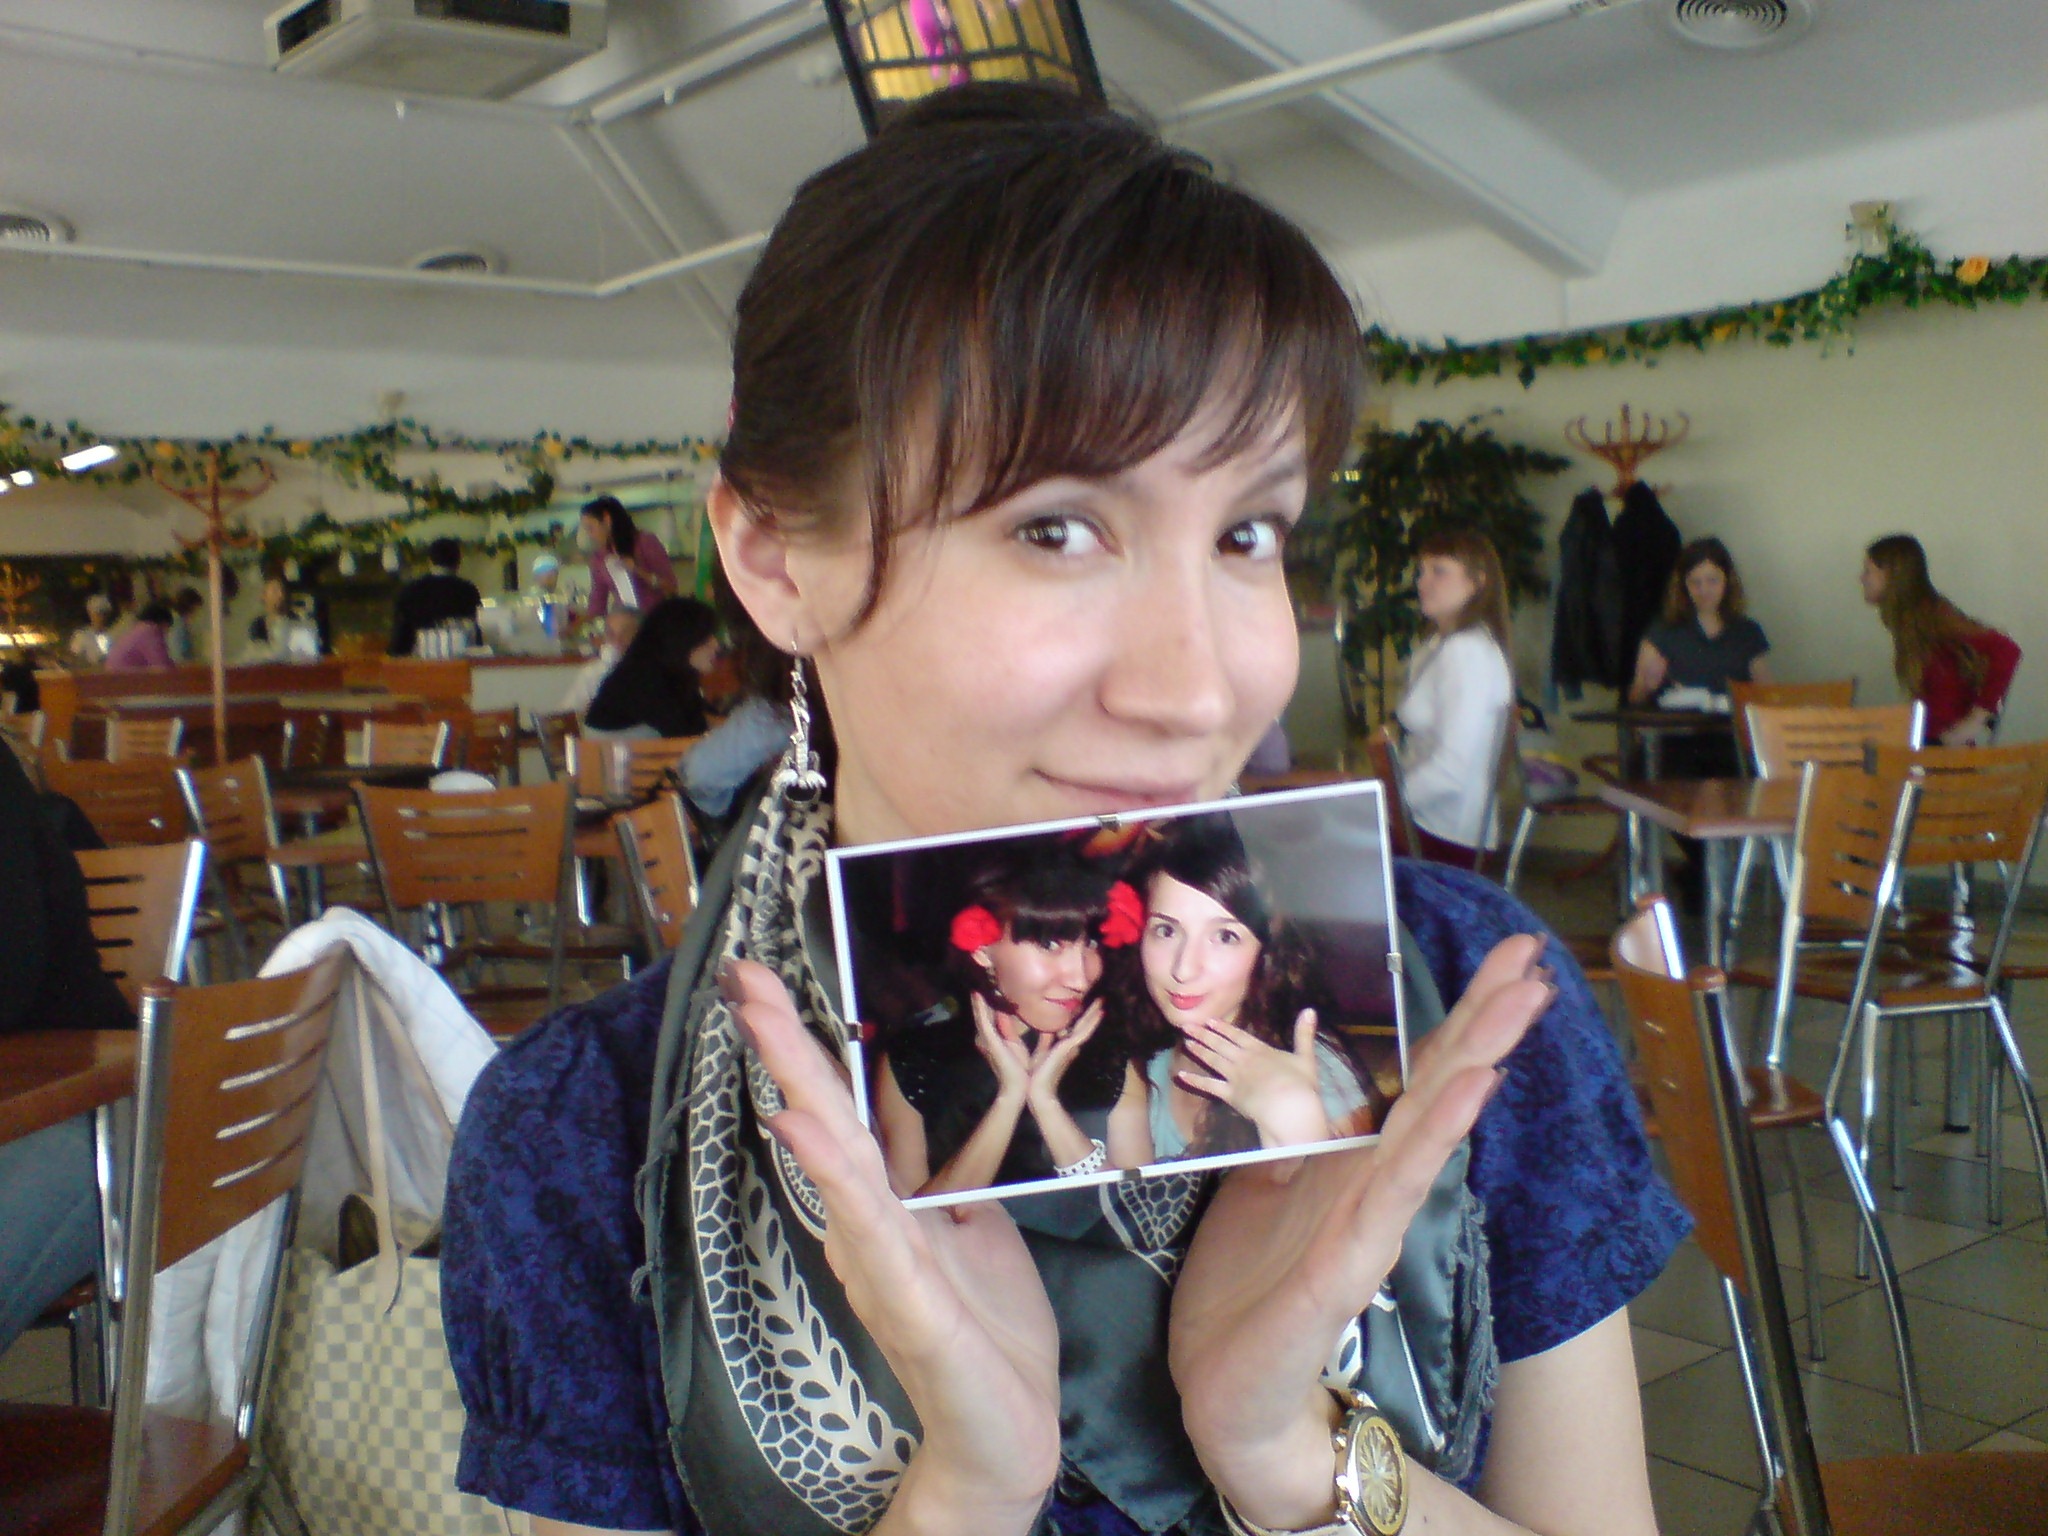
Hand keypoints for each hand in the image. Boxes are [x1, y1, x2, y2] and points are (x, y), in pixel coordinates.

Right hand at [720, 960, 1060, 1529]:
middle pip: (822, 1119)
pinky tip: (801, 1129)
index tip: (770, 984)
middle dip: (785, 1045)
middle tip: (744, 976)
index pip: (844, 1110)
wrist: (1008, 1431)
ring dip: (798, 1088)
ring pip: (834, 1159)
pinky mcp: (905, 1299)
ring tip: (764, 1023)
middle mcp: (869, 1223)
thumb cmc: (991, 1332)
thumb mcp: (979, 1228)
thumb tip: (937, 1119)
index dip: (811, 1048)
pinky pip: (869, 1227)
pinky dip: (833, 1175)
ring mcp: (880, 1258)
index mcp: (889, 1202)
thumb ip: (951, 1176)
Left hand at [1026, 999, 1102, 1106]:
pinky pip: (1083, 1032)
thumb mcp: (1040, 1051)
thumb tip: (1048, 1028)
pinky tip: (1099, 1013)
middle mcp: (1071, 1045)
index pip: (1075, 1027)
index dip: (1081, 1015)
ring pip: (1085, 1026)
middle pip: (1083, 1025)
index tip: (1085, 1003)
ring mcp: (1072, 1046)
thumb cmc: (1036, 1073)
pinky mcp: (1070, 1048)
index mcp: (1064, 1045)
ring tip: (1102, 1000)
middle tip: (1101, 998)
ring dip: (1093, 1013)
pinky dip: (1092, 1022)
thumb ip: (1046, 1039)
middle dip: (1091, 1011)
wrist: (1036, 1089)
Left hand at [1169, 936, 1553, 1528]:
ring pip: (1430, 1127)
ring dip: (1477, 1059)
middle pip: (1438, 1088)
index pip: (1414, 1077)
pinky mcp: (1348, 1263)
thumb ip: (1284, 1132)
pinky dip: (1438, 1136)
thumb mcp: (1258, 1184)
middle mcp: (1371, 1184)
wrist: (1226, 1394)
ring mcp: (1367, 1221)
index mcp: (1349, 1162)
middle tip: (1534, 959)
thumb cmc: (1244, 1289)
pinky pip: (1397, 1190)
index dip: (1458, 1017)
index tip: (1503, 959)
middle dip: (1486, 1020)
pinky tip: (1472, 1092)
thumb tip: (1282, 1064)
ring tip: (1523, 1004)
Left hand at [1176, 1009, 1327, 1149]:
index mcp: (1260, 1050)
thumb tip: (1310, 1010)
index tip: (1210, 1020)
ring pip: (1212, 1060)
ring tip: (1186, 1041)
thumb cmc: (1300, 1084)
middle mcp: (1243, 1060)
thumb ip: (1304, 1033)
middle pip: (1220, 1044)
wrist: (1288, 1106)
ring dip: (1199, 1050)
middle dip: (1204, 1034)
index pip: (1238, 1035)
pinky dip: (1195, 1080)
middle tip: (1187, 1026)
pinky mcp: (1229, 1094)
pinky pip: (1209, 1086)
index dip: (1224, 1028)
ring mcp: (1234, 1076)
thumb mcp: (1306, 1056)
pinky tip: (1180, 1076)